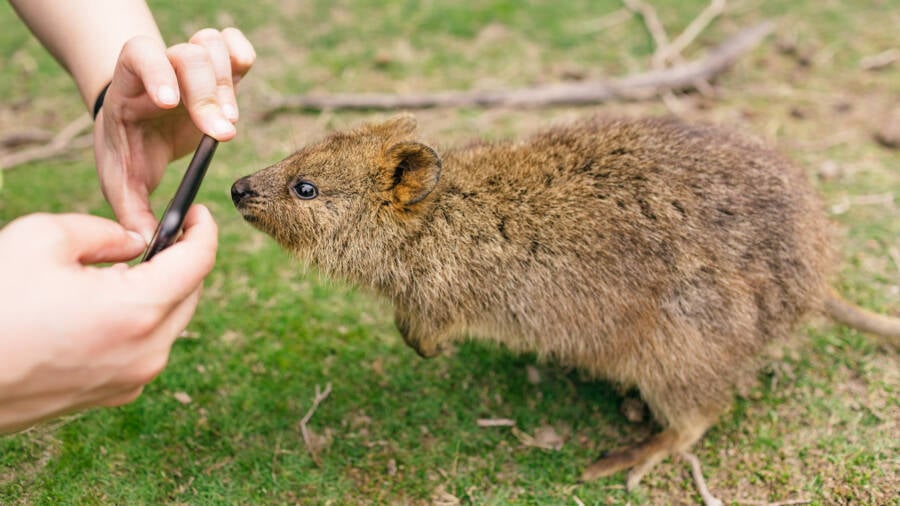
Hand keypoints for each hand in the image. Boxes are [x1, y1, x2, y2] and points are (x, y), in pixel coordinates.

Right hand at [0, 206, 216, 433]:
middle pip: (190, 294)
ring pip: (169, 324)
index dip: (202, 231)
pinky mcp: (113, 395)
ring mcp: (132, 379)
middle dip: (183, 261)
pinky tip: (106, 307)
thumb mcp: (43, 238)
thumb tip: (136, 242)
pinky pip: (145, 349)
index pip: (197, 263)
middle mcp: (147, 352)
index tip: (199, 214)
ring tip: (124, 270)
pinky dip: (140, 322)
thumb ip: (104, 232)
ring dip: (160, 292)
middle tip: (163, 235)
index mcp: (138, 311)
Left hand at [93, 28, 254, 240]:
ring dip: (227, 82)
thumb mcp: (122, 182)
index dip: (156, 72)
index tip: (169, 104)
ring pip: (212, 44)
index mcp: (130, 87)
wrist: (133, 125)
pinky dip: (241, 52)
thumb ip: (132, 212)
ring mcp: (191, 65)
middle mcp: (162, 68)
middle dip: (209, 94)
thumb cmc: (128, 152)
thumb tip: (149, 244)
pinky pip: (233, 42)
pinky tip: (242, 73)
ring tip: (229, 121)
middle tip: (222, 133)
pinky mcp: (219, 69)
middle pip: (188, 55)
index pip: (140, 55)